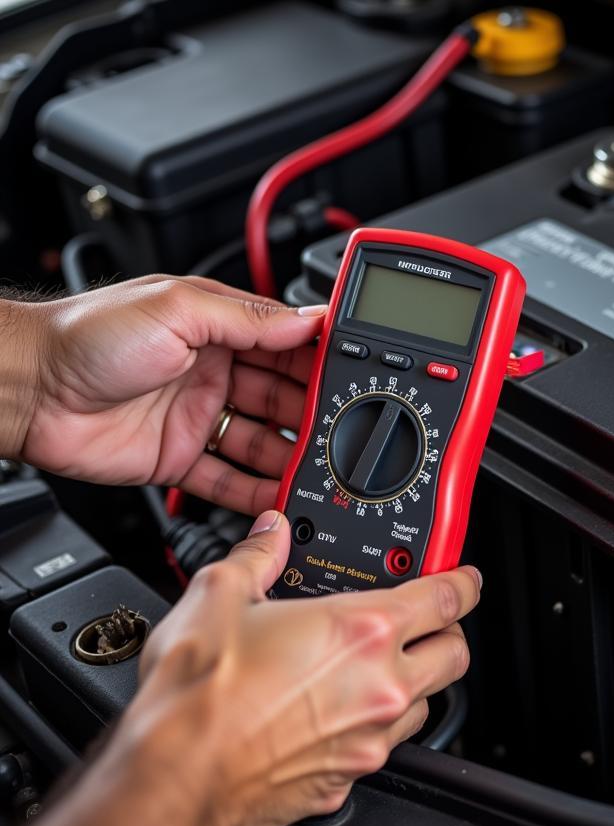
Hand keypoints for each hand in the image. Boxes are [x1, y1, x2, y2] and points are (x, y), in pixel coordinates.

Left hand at [16, 276, 325, 513]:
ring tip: (320, 471)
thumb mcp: (177, 308)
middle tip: (343, 435)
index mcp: (217, 330)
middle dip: (314, 417)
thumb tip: (307, 317)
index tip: (352, 380)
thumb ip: (246, 318)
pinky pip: (228, 481)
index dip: (320, 363)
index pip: (286, 347)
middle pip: (282, 399)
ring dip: (291, 458)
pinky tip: (279, 498)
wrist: (26, 389)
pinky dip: (254, 493)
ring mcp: (197, 418)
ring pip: (261, 444)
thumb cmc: (86, 336)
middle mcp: (213, 373)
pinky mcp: (179, 460)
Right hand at [117, 510, 480, 825]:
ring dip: (413, 684)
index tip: (465, 580)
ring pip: (424, 705)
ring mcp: (369, 738)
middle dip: (448, 635)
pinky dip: (371, 730)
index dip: (464, 583)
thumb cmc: (199, 695)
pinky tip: (335, 718)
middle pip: (454, 655)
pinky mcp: (347, 780)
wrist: (176, 777)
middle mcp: (380, 686)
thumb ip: (258, 557)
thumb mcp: (220, 595)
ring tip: (375, 671)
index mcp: (362, 631)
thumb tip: (269, 535)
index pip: (446, 599)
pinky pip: (380, 749)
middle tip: (426, 626)